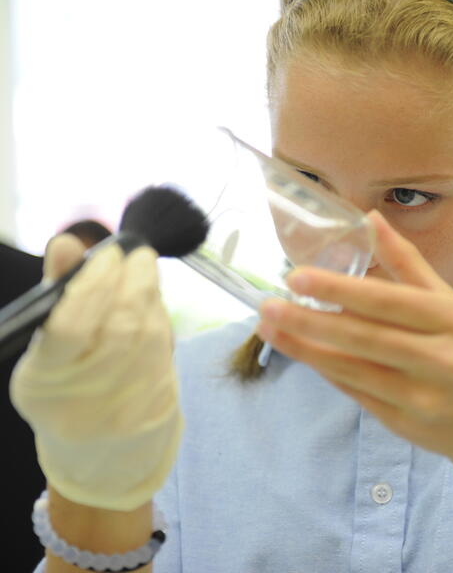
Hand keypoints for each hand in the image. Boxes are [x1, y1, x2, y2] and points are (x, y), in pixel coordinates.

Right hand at [10, 234, 182, 510]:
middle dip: (131, 281)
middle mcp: (85, 400)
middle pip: (119, 328)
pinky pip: (166, 348)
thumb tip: (68, 241)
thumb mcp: (48, 350)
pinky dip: (160, 316)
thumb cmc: (67, 389)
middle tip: (136, 254)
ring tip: (143, 268)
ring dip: (149, 293)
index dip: (92, 284)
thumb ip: (59, 294)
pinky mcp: (160, 405)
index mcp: (43, 384)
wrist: (102, 453)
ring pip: (148, 334)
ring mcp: (127, 406)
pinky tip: (152, 301)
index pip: (69, 328)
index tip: (106, 254)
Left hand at [257, 210, 452, 467]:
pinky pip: (356, 393)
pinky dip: (326, 372)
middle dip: (310, 321)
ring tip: (269, 329)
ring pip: (353, 369)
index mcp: (450, 318)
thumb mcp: (450, 304)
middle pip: (364, 336)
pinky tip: (299, 353)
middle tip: (268, 306)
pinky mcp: (404, 423)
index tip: (296, 277)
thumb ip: (407, 263)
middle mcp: (439, 357)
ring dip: (306, 349)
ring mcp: (421, 395)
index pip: (386, 300)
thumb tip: (370, 219)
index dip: (339, 289)